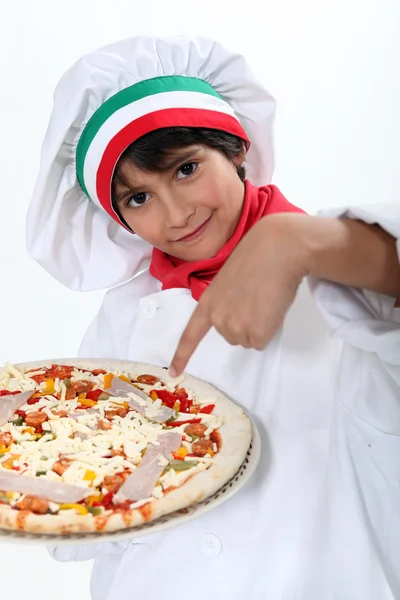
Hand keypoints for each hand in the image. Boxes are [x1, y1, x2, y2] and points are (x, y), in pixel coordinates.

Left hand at [170, 213, 310, 375]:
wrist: (278, 249)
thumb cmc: (258, 258)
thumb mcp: (230, 281)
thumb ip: (227, 302)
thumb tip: (240, 315)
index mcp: (207, 303)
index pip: (191, 335)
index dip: (182, 355)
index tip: (174, 373)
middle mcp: (217, 318)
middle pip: (232, 336)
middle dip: (246, 321)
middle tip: (257, 296)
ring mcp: (235, 327)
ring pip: (248, 339)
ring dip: (259, 324)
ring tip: (266, 298)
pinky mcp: (255, 333)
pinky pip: (262, 341)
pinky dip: (270, 328)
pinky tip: (272, 306)